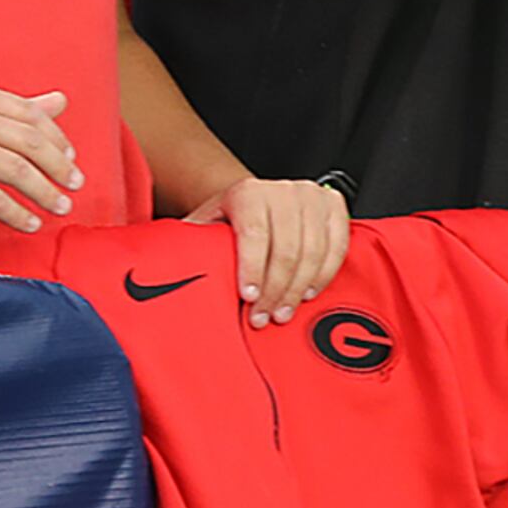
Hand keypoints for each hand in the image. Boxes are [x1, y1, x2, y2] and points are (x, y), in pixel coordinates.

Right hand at [0, 83, 79, 233]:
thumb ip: (12, 111)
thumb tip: (60, 100)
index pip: (29, 114)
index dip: (57, 139)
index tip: (71, 161)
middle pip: (29, 141)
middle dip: (59, 167)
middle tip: (76, 186)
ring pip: (17, 170)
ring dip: (46, 193)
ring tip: (61, 207)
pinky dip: (18, 214)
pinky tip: (30, 223)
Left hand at [189, 174, 351, 323]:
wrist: (257, 199)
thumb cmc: (230, 220)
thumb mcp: (206, 227)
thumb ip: (194, 247)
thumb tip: (170, 275)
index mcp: (247, 192)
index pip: (254, 234)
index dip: (252, 269)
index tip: (248, 297)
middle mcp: (282, 190)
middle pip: (287, 248)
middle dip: (275, 289)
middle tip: (264, 316)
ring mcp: (312, 196)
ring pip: (313, 251)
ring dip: (299, 288)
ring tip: (283, 310)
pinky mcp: (334, 206)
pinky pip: (336, 247)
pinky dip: (323, 275)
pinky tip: (307, 292)